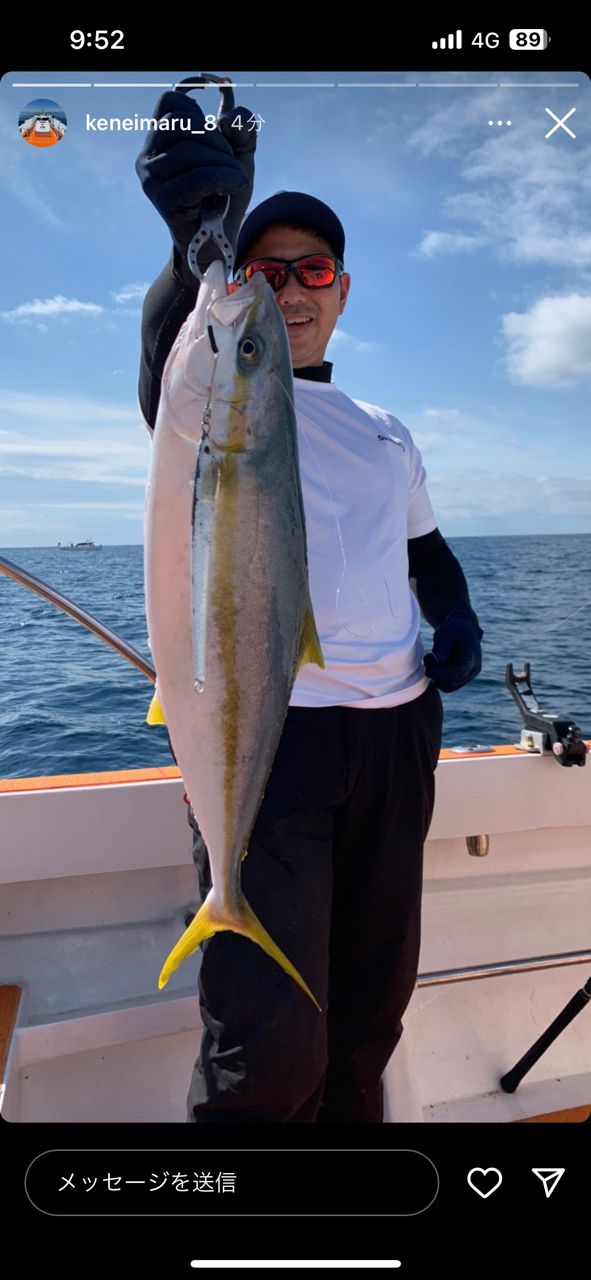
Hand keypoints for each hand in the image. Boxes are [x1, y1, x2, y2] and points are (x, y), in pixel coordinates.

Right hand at [135, 91, 256, 255]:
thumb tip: (228, 118)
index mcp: (159, 140)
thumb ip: (240, 129)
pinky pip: (196, 179)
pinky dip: (223, 179)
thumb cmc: (223, 197)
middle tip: (230, 163)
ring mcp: (151, 178)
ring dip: (224, 163)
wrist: (217, 243)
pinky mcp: (162, 200)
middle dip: (217, 140)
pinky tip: (234, 187)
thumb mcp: (237, 156)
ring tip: (235, 180)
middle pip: (182, 124)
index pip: (169, 103)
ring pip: (189, 151)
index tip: (216, 134)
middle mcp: (148, 156)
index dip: (198, 111)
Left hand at [423, 608, 482, 692]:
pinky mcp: (461, 679)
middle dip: (434, 672)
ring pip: (447, 687)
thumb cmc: (452, 630)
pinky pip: (446, 686)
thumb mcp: (444, 634)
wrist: (461, 629)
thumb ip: (442, 648)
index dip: (441, 670)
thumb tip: (440, 662)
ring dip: (435, 676)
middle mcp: (473, 669)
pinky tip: (434, 665)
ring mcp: (468, 676)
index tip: (429, 657)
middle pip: (451, 682)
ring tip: (430, 659)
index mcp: (472, 656)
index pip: (458, 671)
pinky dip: (437, 678)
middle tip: (427, 656)